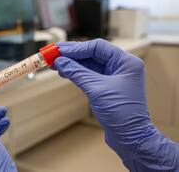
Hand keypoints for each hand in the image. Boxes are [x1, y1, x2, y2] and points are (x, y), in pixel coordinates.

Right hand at [53, 39, 178, 170]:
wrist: (129, 137)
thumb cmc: (121, 113)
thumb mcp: (96, 89)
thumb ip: (77, 72)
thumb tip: (60, 62)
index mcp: (125, 62)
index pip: (98, 47)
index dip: (77, 48)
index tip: (60, 50)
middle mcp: (121, 66)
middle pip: (92, 54)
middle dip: (72, 55)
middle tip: (54, 54)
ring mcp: (114, 76)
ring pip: (89, 64)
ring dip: (72, 63)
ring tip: (55, 63)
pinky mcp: (107, 86)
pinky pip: (89, 74)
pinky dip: (76, 73)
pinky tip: (64, 72)